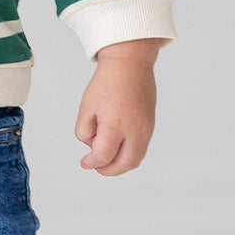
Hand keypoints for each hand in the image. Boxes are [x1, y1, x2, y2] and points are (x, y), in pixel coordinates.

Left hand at [74, 42, 159, 176]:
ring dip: (120, 165)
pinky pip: (141, 148)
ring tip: (106, 158)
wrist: (129, 64)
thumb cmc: (107, 82)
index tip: (85, 162)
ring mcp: (145, 129)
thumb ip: (84, 131)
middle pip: (123, 165)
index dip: (91, 163)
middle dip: (107, 170)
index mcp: (115, 125)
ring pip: (135, 159)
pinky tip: (118, 147)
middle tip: (96, 165)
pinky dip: (129, 154)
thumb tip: (92, 146)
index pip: (103, 156)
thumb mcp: (86, 107)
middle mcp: (134, 130)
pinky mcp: (150, 125)